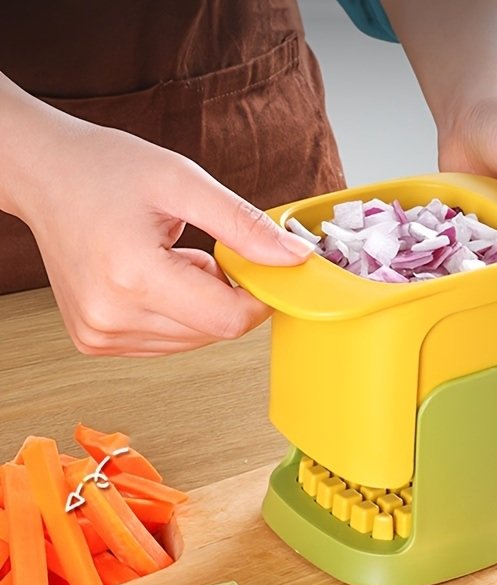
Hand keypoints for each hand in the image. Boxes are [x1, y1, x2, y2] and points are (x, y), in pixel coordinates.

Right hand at [13, 119, 313, 355]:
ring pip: (193, 340)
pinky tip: (152, 278)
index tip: (257, 268)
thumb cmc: (104, 169)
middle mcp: (111, 316)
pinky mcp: (95, 341)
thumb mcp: (183, 182)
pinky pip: (167, 342)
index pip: (227, 320)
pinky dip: (176, 314)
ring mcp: (100, 334)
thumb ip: (244, 226)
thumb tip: (294, 259)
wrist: (43, 174)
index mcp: (131, 276)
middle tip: (202, 252)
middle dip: (225, 295)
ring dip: (200, 305)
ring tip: (170, 260)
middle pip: (213, 332)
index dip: (257, 298)